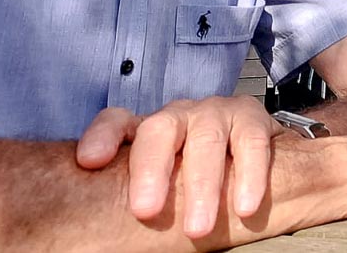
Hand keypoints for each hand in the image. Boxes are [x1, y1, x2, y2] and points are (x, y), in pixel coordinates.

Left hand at [74, 96, 279, 238]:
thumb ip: (143, 193)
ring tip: (198, 228)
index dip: (102, 137)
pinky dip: (248, 176)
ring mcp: (217, 111)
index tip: (90, 162)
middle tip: (146, 212)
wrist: (256, 158)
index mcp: (150, 130)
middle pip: (160, 129)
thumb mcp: (166, 182)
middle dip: (151, 170)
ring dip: (203, 185)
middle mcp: (180, 114)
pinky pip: (250, 143)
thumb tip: (111, 236)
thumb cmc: (199, 175)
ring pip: (206, 139)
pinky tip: (244, 207)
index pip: (118, 122)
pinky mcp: (253, 117)